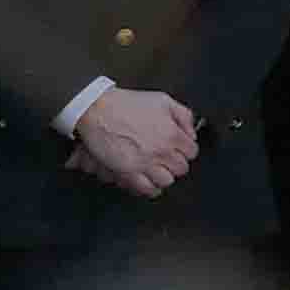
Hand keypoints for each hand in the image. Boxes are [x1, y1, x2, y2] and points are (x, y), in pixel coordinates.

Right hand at [72, 90, 197, 196]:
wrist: (98, 110)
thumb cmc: (126, 104)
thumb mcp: (163, 100)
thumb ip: (184, 116)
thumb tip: (192, 133)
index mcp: (171, 134)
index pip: (192, 152)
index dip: (185, 150)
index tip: (179, 150)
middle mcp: (161, 151)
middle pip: (181, 169)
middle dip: (175, 163)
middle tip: (166, 159)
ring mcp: (145, 163)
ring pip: (166, 181)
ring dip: (163, 176)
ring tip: (157, 170)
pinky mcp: (128, 172)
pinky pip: (146, 189)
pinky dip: (150, 188)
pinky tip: (149, 182)